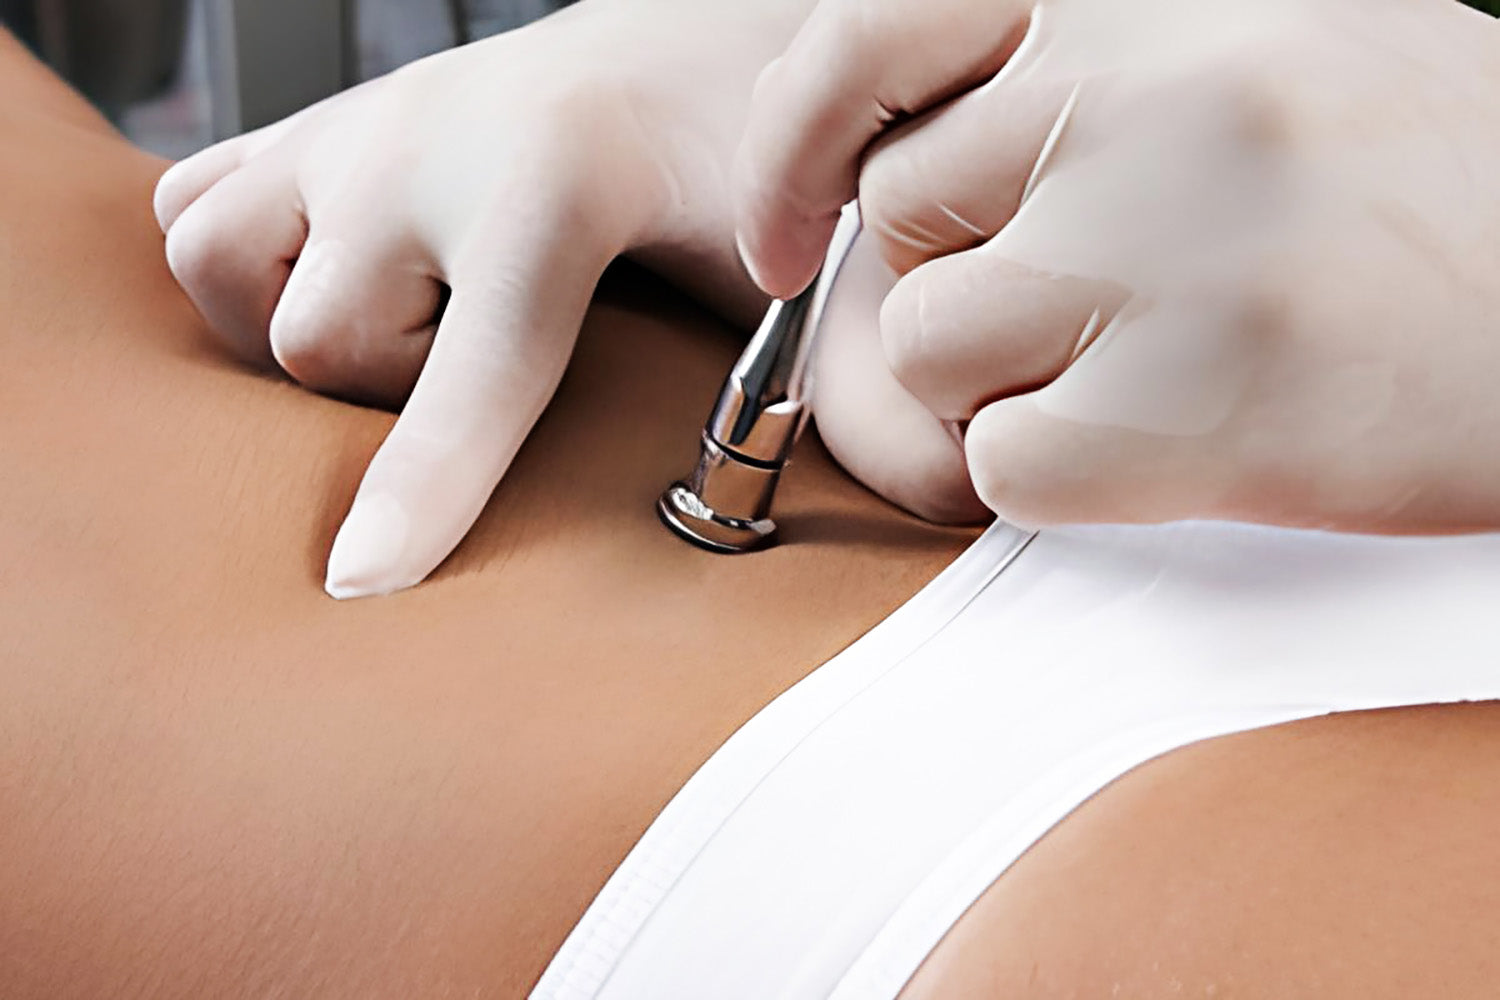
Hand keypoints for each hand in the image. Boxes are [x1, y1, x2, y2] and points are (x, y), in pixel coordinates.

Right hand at [156, 0, 812, 597]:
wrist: (665, 58)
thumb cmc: (730, 156)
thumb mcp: (780, 260)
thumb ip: (809, 370)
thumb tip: (827, 474)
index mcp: (558, 181)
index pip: (481, 368)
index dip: (427, 484)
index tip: (367, 580)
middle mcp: (426, 140)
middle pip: (318, 340)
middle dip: (391, 397)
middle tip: (483, 366)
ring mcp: (353, 122)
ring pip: (218, 262)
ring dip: (292, 330)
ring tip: (401, 328)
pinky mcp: (311, 123)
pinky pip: (191, 203)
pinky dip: (240, 270)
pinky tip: (338, 286)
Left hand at [737, 0, 1499, 531]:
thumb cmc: (1428, 182)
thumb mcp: (1259, 41)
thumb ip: (1080, 72)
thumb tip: (896, 143)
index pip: (861, 38)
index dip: (796, 142)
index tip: (787, 235)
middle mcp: (1138, 98)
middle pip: (895, 221)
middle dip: (962, 277)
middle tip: (1088, 304)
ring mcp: (1155, 249)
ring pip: (925, 349)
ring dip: (1009, 382)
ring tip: (1153, 369)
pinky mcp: (1184, 406)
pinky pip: (999, 464)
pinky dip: (1060, 474)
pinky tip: (1174, 442)